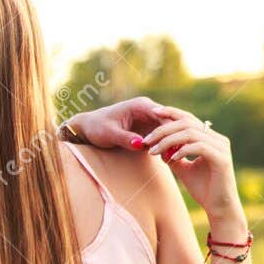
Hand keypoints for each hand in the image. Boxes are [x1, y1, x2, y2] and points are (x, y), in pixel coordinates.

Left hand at [67, 96, 182, 149]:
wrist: (88, 128)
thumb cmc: (97, 127)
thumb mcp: (109, 133)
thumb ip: (125, 138)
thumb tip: (141, 145)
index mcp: (141, 105)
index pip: (164, 115)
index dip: (169, 130)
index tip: (171, 145)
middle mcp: (148, 110)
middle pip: (169, 122)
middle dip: (172, 137)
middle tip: (174, 154)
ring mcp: (149, 119)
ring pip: (167, 130)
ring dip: (170, 142)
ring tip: (171, 157)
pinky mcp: (147, 128)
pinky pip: (160, 136)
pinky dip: (163, 145)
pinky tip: (166, 157)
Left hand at [138, 110, 245, 221]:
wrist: (219, 208)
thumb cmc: (203, 189)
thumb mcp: (182, 169)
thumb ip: (172, 155)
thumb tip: (158, 146)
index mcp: (210, 138)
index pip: (189, 119)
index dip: (171, 113)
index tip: (152, 113)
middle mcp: (218, 139)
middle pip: (187, 122)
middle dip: (164, 129)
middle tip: (147, 140)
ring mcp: (221, 148)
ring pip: (191, 133)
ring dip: (168, 141)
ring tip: (154, 151)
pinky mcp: (222, 159)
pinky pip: (199, 147)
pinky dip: (182, 150)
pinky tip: (171, 158)